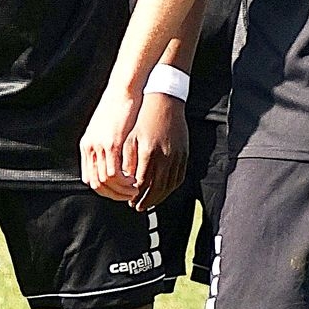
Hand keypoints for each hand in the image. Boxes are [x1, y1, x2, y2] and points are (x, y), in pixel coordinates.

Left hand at [81, 83, 144, 198]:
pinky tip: (135, 180)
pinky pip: (114, 171)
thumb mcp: (104, 127)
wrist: (122, 90)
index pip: (90, 179)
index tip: (119, 192)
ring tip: (134, 190)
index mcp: (87, 146)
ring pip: (105, 181)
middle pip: (96, 183)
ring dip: (120, 190)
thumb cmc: (118, 107)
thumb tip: (110, 158)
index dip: (105, 190)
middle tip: (128, 196)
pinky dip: (124, 181)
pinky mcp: (112, 143)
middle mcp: (90, 148)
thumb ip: (104, 144)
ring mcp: (99, 147)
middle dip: (113, 194)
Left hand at [123, 92, 189, 210]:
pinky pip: (179, 177)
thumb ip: (126, 160)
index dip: (134, 195)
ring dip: (158, 197)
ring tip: (148, 203)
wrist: (164, 101)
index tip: (128, 201)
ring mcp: (177, 156)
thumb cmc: (142, 118)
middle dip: (146, 201)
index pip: (141, 182)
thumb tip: (123, 181)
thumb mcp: (129, 137)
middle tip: (137, 207)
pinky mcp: (185, 154)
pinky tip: (162, 191)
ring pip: (169, 185)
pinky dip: (170, 188)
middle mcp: (164, 156)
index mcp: (148, 152)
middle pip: (156, 188)